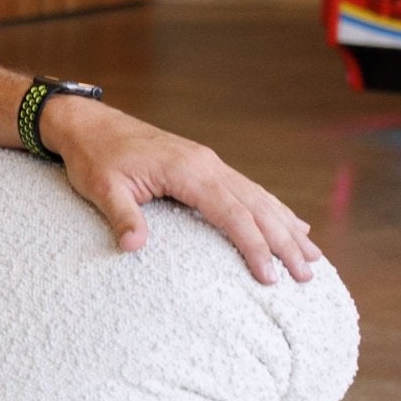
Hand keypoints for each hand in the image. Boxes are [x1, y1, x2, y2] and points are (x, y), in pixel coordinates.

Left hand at [43, 95, 320, 284]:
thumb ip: (121, 216)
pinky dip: (271, 208)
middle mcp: (207, 164)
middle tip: (307, 275)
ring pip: (258, 196)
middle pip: (256, 206)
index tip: (270, 276)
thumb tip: (132, 246)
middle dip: (284, 242)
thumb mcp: (100, 187)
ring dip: (286, 226)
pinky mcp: (203, 164)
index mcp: (187, 170)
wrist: (88, 124)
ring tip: (312, 255)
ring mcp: (208, 162)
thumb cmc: (94, 156)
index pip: (232, 213)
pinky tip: (290, 223)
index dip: (254, 246)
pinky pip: (246, 188)